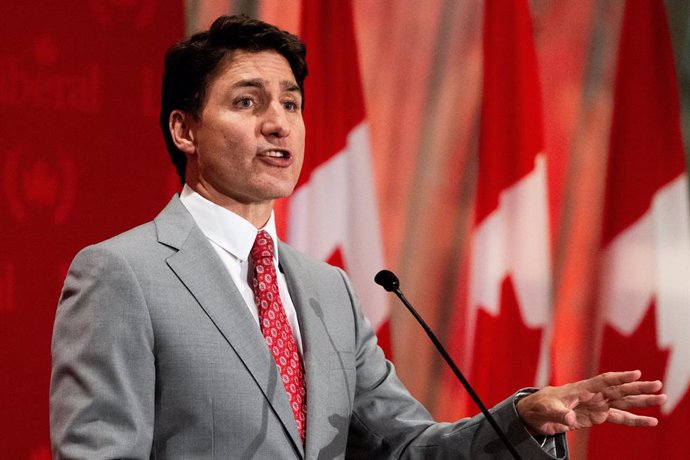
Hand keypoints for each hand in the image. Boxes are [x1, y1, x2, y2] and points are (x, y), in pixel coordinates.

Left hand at [516, 370, 666, 435]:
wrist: (536, 413)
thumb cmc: (540, 406)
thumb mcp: (546, 409)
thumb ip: (559, 412)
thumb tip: (569, 418)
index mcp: (581, 388)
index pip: (604, 381)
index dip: (619, 377)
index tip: (635, 373)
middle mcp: (593, 395)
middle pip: (620, 390)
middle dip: (638, 388)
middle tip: (658, 385)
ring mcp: (597, 405)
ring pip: (624, 402)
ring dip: (642, 401)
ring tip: (662, 398)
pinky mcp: (598, 417)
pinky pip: (620, 418)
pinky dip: (636, 420)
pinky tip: (651, 421)